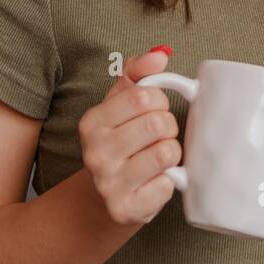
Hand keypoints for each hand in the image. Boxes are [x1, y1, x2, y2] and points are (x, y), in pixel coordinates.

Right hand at [78, 46, 181, 225]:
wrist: (104, 199)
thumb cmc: (119, 143)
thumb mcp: (119, 104)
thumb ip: (138, 73)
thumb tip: (160, 54)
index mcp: (92, 122)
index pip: (146, 96)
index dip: (160, 101)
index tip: (153, 111)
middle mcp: (96, 153)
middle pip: (160, 123)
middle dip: (168, 128)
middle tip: (157, 137)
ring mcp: (109, 183)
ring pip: (167, 152)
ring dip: (171, 153)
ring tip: (157, 158)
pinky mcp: (126, 209)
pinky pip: (168, 185)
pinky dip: (169, 182)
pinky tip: (153, 181)